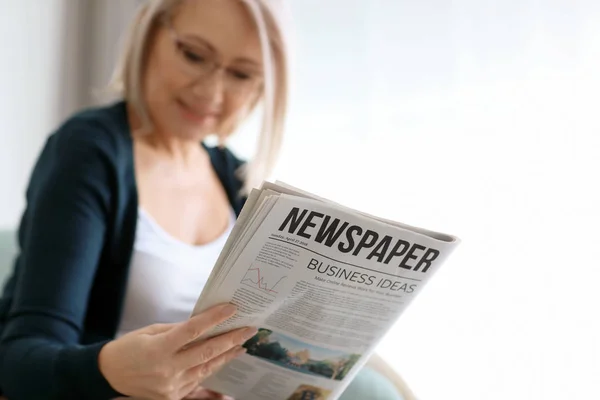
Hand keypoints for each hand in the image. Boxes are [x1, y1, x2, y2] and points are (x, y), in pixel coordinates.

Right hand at [99, 303, 255, 399]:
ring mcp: (170, 386)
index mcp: (159, 348)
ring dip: (225, 356)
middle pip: (206, 352)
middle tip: (248, 330)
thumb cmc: (129, 347)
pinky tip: (224, 363)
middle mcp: (166, 369)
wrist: (108, 375)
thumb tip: (203, 325)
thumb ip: (178, 330)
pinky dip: (211, 373)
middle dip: (230, 339)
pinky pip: (197, 384)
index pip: (193, 330)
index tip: (231, 308)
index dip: (214, 318)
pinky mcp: (172, 398)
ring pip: (206, 369)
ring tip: (241, 345)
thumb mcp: (151, 331)